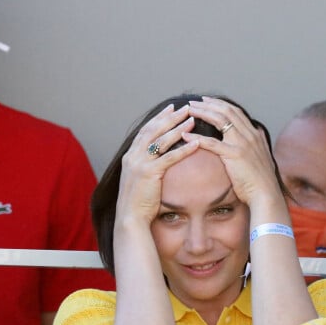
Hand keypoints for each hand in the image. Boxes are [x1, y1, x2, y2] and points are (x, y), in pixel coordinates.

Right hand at [117, 104, 199, 223]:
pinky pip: (169, 158)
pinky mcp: (149, 173)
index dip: (159, 118)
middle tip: (186, 107)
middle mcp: (133, 156)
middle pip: (154, 130)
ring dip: (178, 128)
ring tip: (193, 119)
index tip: (171, 108)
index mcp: (131, 156)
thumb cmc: (137, 202)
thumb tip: (157, 162)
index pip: (146, 131)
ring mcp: (140, 163)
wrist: (129, 217)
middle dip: (170, 117)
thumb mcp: (139, 180)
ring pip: (161, 140)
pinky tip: (196, 143)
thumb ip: (146, 167)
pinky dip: (183, 149)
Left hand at [184, 97, 281, 207]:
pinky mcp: (234, 155)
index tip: (206, 101)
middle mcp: (249, 135)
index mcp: (255, 134)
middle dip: (208, 104)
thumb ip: (254, 147)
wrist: (266, 193)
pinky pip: (212, 143)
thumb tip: (252, 141)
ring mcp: (242, 143)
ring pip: (219, 120)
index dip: (220, 104)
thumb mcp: (260, 158)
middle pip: (226, 111)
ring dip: (202, 113)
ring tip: (188, 110)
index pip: (235, 112)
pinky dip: (197, 137)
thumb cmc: (260, 181)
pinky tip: (185, 135)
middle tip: (193, 101)